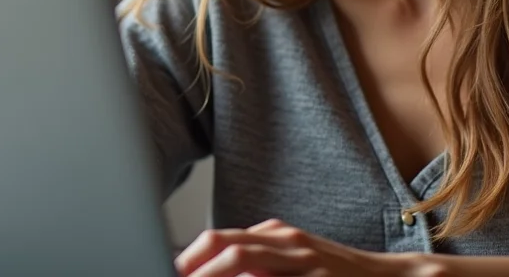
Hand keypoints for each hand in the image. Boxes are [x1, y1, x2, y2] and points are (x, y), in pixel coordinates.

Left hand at [174, 218, 415, 276]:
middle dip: (192, 263)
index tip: (171, 270)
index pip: (219, 239)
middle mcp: (284, 240)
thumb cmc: (338, 276)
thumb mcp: (293, 264)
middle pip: (224, 243)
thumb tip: (213, 271)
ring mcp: (301, 257)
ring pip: (242, 257)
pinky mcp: (315, 276)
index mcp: (273, 236)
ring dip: (211, 272)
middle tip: (171, 276)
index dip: (189, 256)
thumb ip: (259, 267)